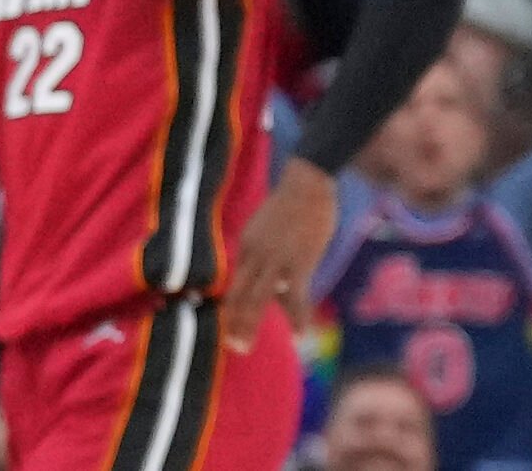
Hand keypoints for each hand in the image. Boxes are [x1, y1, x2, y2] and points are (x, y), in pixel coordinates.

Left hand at [220, 160, 336, 353]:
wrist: (307, 183)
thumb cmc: (293, 207)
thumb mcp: (271, 231)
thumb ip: (269, 258)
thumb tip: (279, 290)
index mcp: (247, 245)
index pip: (234, 281)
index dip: (230, 305)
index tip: (224, 325)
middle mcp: (254, 254)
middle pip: (238, 293)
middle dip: (233, 321)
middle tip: (232, 347)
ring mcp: (274, 259)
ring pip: (257, 298)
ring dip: (249, 324)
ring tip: (243, 347)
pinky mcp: (298, 262)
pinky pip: (294, 296)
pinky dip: (296, 318)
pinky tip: (300, 337)